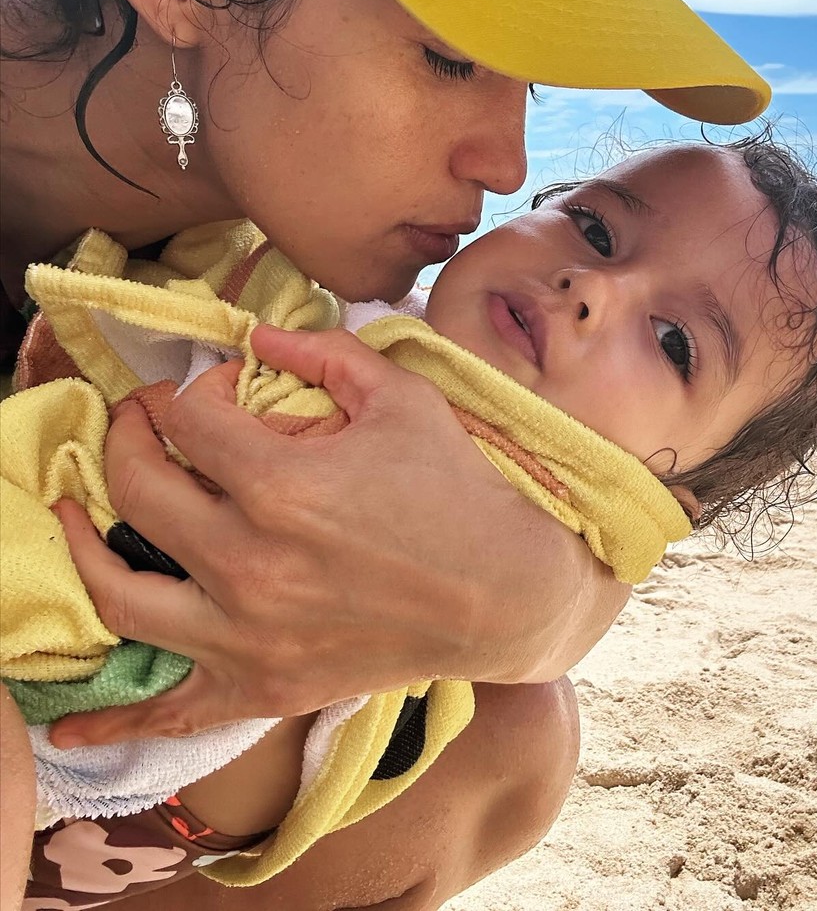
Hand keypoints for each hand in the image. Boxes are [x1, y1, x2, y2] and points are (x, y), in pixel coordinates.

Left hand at [50, 327, 628, 746]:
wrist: (503, 593)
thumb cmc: (457, 487)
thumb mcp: (401, 397)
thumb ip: (325, 351)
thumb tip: (255, 335)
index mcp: (281, 483)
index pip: (192, 418)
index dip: (199, 388)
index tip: (226, 386)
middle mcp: (247, 561)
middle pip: (139, 488)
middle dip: (129, 437)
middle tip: (142, 421)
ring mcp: (246, 633)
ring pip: (121, 590)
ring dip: (84, 544)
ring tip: (72, 514)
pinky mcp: (261, 685)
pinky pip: (170, 708)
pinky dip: (115, 719)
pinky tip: (68, 726)